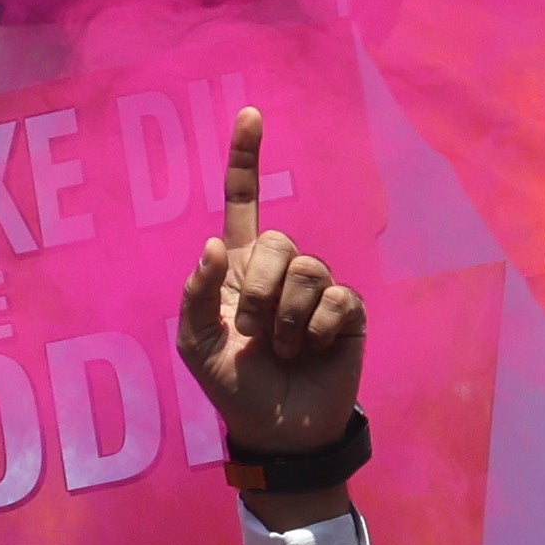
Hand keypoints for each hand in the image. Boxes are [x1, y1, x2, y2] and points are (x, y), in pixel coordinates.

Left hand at [176, 112, 370, 512]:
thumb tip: (217, 244)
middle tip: (256, 334)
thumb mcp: (196, 345)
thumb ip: (197, 295)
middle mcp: (281, 271)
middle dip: (262, 294)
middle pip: (280, 243)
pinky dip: (317, 331)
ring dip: (288, 321)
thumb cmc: (233, 384)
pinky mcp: (348, 313)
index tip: (250, 114)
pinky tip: (313, 352)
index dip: (246, 160)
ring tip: (284, 350)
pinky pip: (336, 299)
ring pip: (309, 270)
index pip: (244, 204)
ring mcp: (317, 290)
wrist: (278, 429)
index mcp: (240, 269)